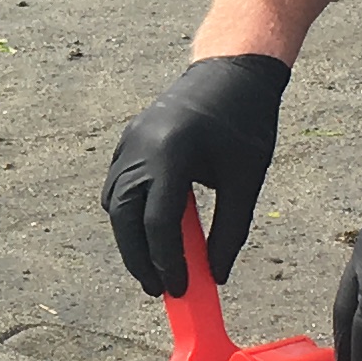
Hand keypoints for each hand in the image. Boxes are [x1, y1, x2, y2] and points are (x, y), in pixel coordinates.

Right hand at [102, 54, 291, 294]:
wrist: (231, 71)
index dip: (167, 262)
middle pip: (125, 218)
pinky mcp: (128, 141)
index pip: (158, 223)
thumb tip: (217, 274)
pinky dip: (128, 215)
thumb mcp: (245, 179)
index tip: (181, 289)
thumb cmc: (245, 122)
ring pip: (115, 204)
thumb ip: (230, 230)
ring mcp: (128, 143)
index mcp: (171, 153)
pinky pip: (117, 187)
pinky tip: (150, 232)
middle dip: (139, 259)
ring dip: (130, 239)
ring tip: (155, 267)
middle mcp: (140, 148)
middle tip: (159, 289)